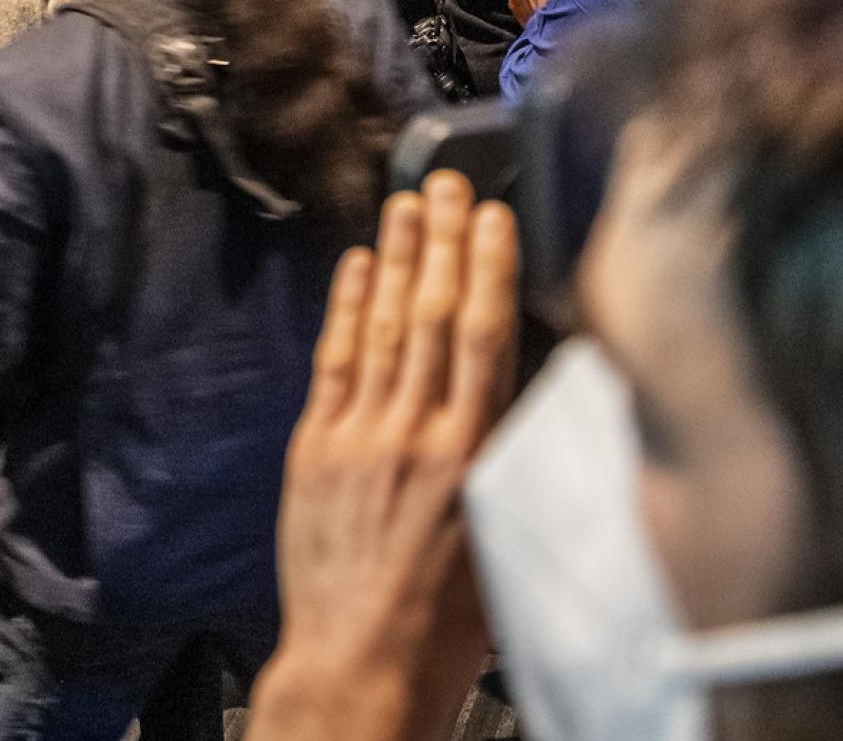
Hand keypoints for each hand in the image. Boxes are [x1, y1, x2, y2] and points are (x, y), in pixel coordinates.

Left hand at [248, 173, 518, 740]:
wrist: (359, 664)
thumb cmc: (448, 623)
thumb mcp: (509, 535)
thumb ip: (511, 457)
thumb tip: (528, 392)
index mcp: (474, 457)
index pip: (486, 337)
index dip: (488, 268)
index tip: (492, 214)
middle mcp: (416, 434)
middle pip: (433, 315)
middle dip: (441, 241)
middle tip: (444, 179)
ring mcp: (359, 436)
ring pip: (384, 327)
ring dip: (397, 258)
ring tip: (405, 202)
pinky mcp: (314, 449)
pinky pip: (334, 362)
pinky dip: (348, 308)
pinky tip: (358, 266)